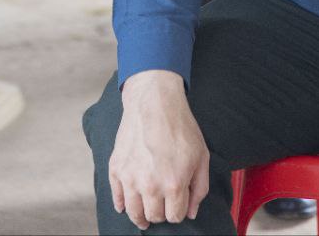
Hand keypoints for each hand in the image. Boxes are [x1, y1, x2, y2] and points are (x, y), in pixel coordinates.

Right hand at [110, 70, 209, 229]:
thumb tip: (191, 213)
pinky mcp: (116, 169)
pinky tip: (127, 204)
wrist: (155, 102)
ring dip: (141, 216)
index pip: (174, 216)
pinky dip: (122, 204)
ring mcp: (130, 178)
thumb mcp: (201, 155)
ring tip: (145, 215)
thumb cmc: (180, 127)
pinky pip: (116, 199)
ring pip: (134, 213)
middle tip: (163, 203)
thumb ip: (199, 188)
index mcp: (174, 184)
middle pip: (154, 217)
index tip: (177, 203)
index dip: (178, 211)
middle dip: (161, 212)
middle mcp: (150, 186)